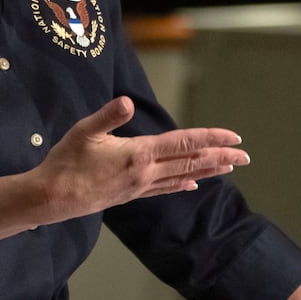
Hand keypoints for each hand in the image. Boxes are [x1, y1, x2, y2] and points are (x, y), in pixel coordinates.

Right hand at [32, 96, 249, 222]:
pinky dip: (182, 184)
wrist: (54, 197)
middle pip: (190, 162)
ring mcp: (140, 186)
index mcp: (139, 153)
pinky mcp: (132, 194)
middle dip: (220, 157)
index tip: (234, 136)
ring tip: (230, 167)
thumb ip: (107, 116)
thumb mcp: (83, 131)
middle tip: (246, 155)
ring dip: (208, 171)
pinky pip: (165, 189)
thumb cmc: (66, 161)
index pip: (183, 143)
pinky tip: (192, 184)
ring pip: (182, 176)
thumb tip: (127, 102)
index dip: (210, 138)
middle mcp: (146, 172)